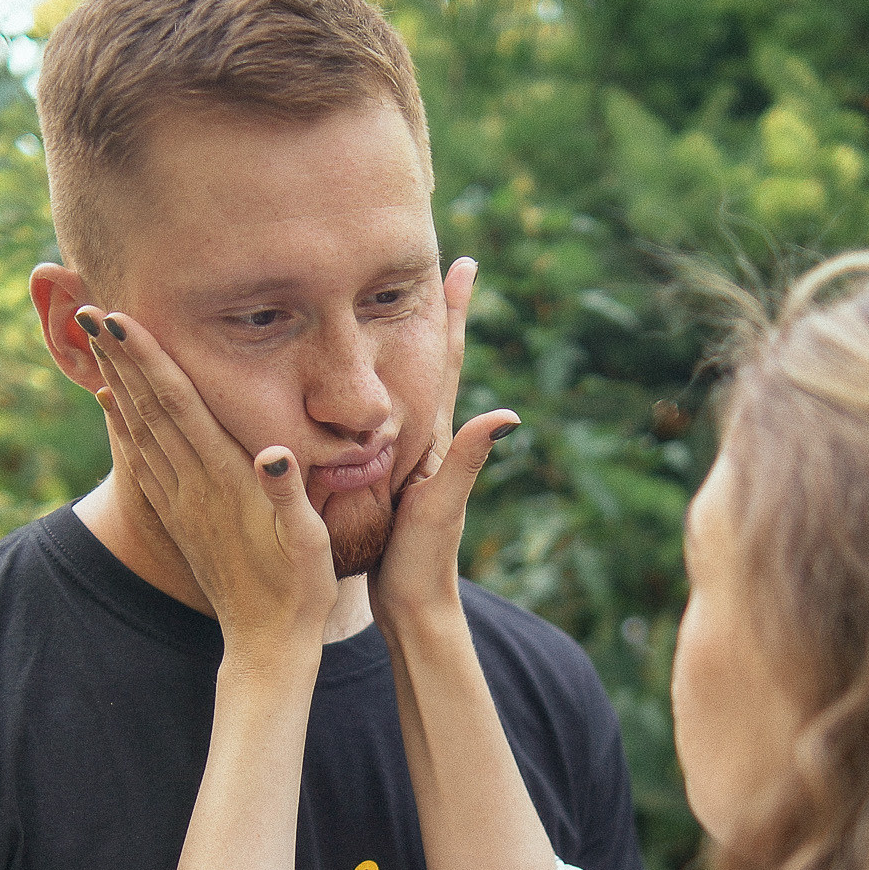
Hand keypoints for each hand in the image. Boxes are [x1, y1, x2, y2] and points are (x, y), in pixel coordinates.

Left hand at [82, 307, 336, 652]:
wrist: (267, 644)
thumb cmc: (300, 591)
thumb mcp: (310, 543)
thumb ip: (289, 497)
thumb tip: (274, 455)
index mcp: (224, 480)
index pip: (179, 406)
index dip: (150, 360)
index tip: (120, 318)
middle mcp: (194, 486)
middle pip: (149, 408)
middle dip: (120, 356)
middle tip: (87, 308)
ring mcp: (182, 503)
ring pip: (139, 430)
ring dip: (117, 383)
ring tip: (96, 343)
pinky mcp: (180, 519)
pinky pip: (141, 461)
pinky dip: (122, 426)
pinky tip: (113, 407)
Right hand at [369, 257, 520, 630]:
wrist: (411, 608)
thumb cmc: (423, 562)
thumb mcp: (442, 506)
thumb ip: (469, 461)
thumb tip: (508, 415)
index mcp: (437, 438)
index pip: (446, 362)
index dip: (453, 314)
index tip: (463, 263)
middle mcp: (426, 441)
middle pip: (429, 361)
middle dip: (431, 312)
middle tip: (435, 261)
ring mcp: (405, 457)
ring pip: (400, 385)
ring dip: (402, 343)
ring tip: (394, 303)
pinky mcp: (381, 476)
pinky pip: (373, 417)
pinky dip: (370, 388)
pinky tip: (360, 383)